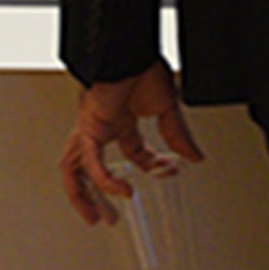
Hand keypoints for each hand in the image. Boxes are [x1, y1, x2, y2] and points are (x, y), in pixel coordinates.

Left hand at [57, 61, 204, 226]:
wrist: (128, 51)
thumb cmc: (141, 65)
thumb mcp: (167, 107)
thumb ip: (178, 135)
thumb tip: (195, 156)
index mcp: (120, 119)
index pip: (133, 153)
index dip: (152, 166)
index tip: (170, 171)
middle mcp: (101, 126)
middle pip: (87, 168)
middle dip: (96, 196)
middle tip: (108, 219)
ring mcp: (91, 128)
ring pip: (74, 170)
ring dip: (83, 196)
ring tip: (97, 218)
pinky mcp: (88, 127)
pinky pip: (90, 162)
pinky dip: (104, 179)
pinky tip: (121, 191)